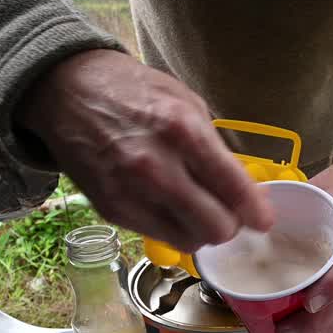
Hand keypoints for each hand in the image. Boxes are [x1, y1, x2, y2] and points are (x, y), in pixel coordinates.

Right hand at [17, 50, 272, 251]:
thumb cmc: (133, 92)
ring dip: (201, 232)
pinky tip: (169, 207)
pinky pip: (159, 236)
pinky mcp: (111, 209)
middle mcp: (156, 167)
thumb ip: (214, 147)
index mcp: (182, 130)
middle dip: (230, 224)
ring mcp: (131, 192)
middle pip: (216, 228)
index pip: (233, 188)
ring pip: (189, 242)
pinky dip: (172, 228)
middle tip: (229, 213)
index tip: (264, 219)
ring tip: (198, 211)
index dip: (256, 211)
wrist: (68, 91)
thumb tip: (243, 188)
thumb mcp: (185, 103)